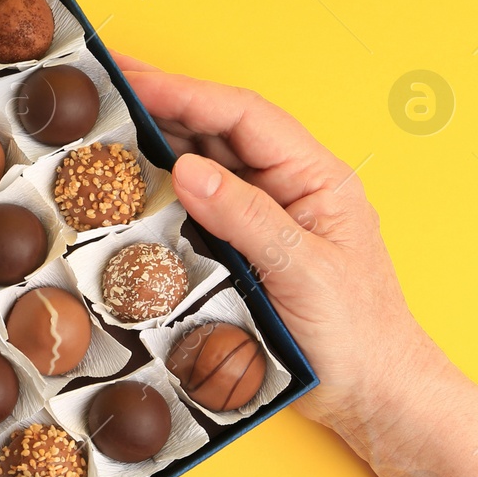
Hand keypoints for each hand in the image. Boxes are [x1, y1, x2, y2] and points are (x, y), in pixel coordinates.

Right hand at [113, 52, 447, 439]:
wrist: (372, 395)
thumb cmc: (358, 334)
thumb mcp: (303, 270)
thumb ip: (246, 216)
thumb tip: (188, 169)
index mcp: (315, 176)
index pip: (243, 117)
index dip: (186, 93)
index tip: (134, 81)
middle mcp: (287, 186)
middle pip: (218, 129)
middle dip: (162, 102)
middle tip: (106, 83)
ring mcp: (263, 217)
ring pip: (203, 164)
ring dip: (155, 142)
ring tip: (105, 124)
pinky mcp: (242, 249)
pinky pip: (196, 208)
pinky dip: (160, 192)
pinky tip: (128, 184)